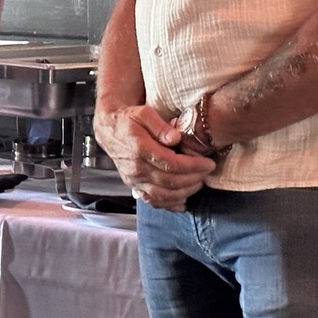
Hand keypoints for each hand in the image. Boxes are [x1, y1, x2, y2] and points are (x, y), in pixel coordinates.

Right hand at [93, 102, 215, 211]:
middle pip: (170, 181)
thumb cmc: (128, 119)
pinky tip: (183, 200)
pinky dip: (169, 204)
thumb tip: (175, 137)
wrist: (109, 130)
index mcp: (140, 148)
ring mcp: (134, 179)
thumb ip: (160, 125)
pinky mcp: (134, 185)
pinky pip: (152, 201)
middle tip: (207, 172)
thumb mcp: (144, 113)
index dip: (193, 166)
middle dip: (194, 178)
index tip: (208, 163)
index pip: (171, 163)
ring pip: (163, 194)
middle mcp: (136, 167)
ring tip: (199, 183)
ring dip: (185, 192)